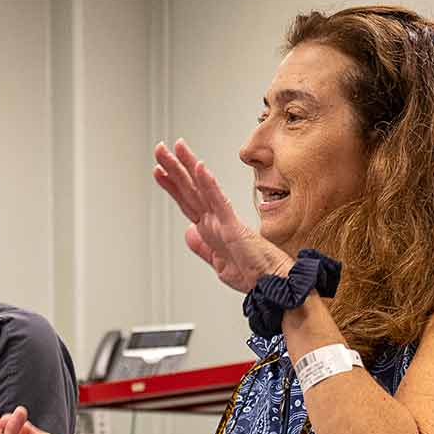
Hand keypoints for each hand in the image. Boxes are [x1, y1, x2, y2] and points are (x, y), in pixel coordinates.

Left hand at [154, 139, 291, 293]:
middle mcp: (216, 221)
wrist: (273, 286)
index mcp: (212, 229)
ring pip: (201, 189)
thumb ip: (203, 247)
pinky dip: (208, 185)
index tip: (160, 170)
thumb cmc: (254, 275)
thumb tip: (187, 232)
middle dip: (174, 167)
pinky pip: (218, 202)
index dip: (172, 185)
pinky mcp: (233, 227)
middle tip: (161, 148)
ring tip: (176, 147)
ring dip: (187, 167)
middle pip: (190, 190)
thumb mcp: (219, 263)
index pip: (187, 202)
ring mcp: (224, 222)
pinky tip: (200, 168)